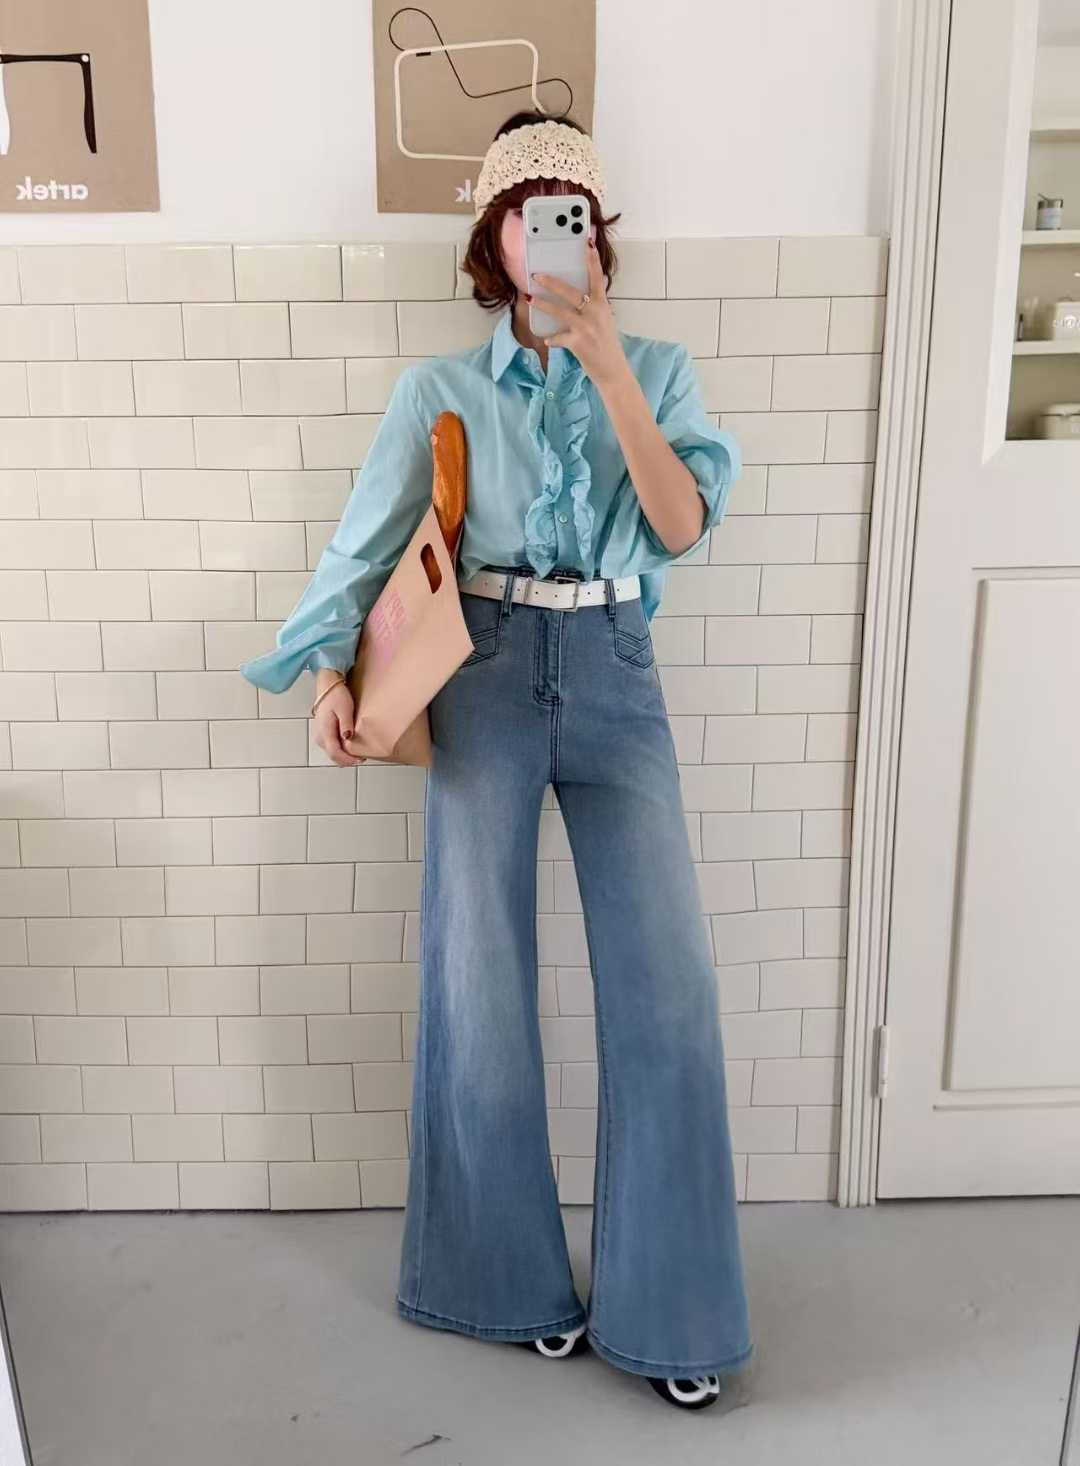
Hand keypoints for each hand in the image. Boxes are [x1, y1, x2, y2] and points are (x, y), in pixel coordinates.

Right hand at [312, 677, 366, 766]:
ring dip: (344, 756)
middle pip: (333, 756)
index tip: (360, 759)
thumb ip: (346, 724)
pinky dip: (341, 750)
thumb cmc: (336, 695)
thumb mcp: (344, 709)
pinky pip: (332, 746)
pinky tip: (350, 745)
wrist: (327, 686)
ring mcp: (320, 735)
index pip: (335, 753)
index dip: (347, 760)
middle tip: (362, 758)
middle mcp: (320, 736)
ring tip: (358, 753)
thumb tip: (348, 738)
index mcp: (325, 731)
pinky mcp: (323, 733)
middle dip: (347, 760)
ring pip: (332, 753)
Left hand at [528, 239, 630, 389]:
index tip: (587, 244)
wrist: (613, 370)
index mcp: (602, 305)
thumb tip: (588, 291)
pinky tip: (545, 340)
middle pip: (571, 292)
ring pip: (560, 311)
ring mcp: (586, 327)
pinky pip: (559, 338)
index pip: (597, 278)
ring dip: (543, 304)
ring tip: (530, 298)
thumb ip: (596, 305)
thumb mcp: (605, 320)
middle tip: (537, 275)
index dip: (592, 261)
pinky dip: (551, 339)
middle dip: (552, 282)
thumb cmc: (607, 345)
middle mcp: (595, 313)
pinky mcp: (578, 343)